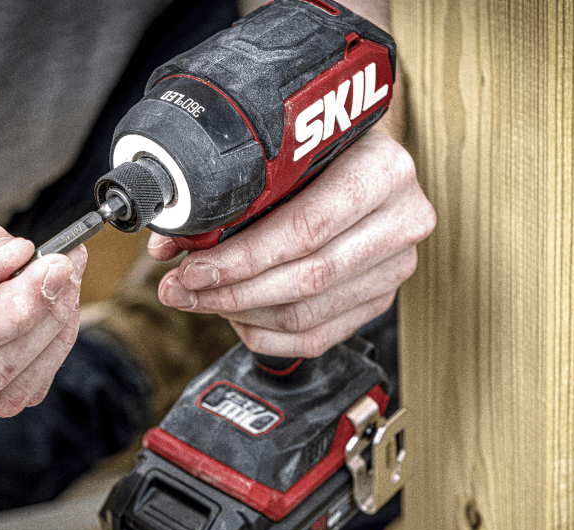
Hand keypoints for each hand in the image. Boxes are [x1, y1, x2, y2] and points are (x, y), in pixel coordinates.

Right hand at [0, 139, 86, 416]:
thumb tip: (17, 262)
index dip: (14, 314)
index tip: (56, 268)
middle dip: (41, 321)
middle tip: (68, 262)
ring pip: (1, 392)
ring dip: (49, 339)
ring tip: (64, 276)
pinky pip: (6, 386)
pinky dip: (42, 347)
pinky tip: (50, 299)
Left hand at [149, 128, 434, 357]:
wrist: (368, 159)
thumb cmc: (324, 149)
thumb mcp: (288, 152)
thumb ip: (234, 194)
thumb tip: (171, 246)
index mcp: (383, 171)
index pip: (306, 229)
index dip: (243, 258)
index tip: (193, 268)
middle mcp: (402, 220)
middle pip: (308, 278)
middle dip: (233, 291)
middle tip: (185, 290)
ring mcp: (397, 265)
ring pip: (308, 314)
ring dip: (243, 314)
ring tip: (201, 301)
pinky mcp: (382, 297)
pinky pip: (319, 336)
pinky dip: (268, 334)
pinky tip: (237, 318)